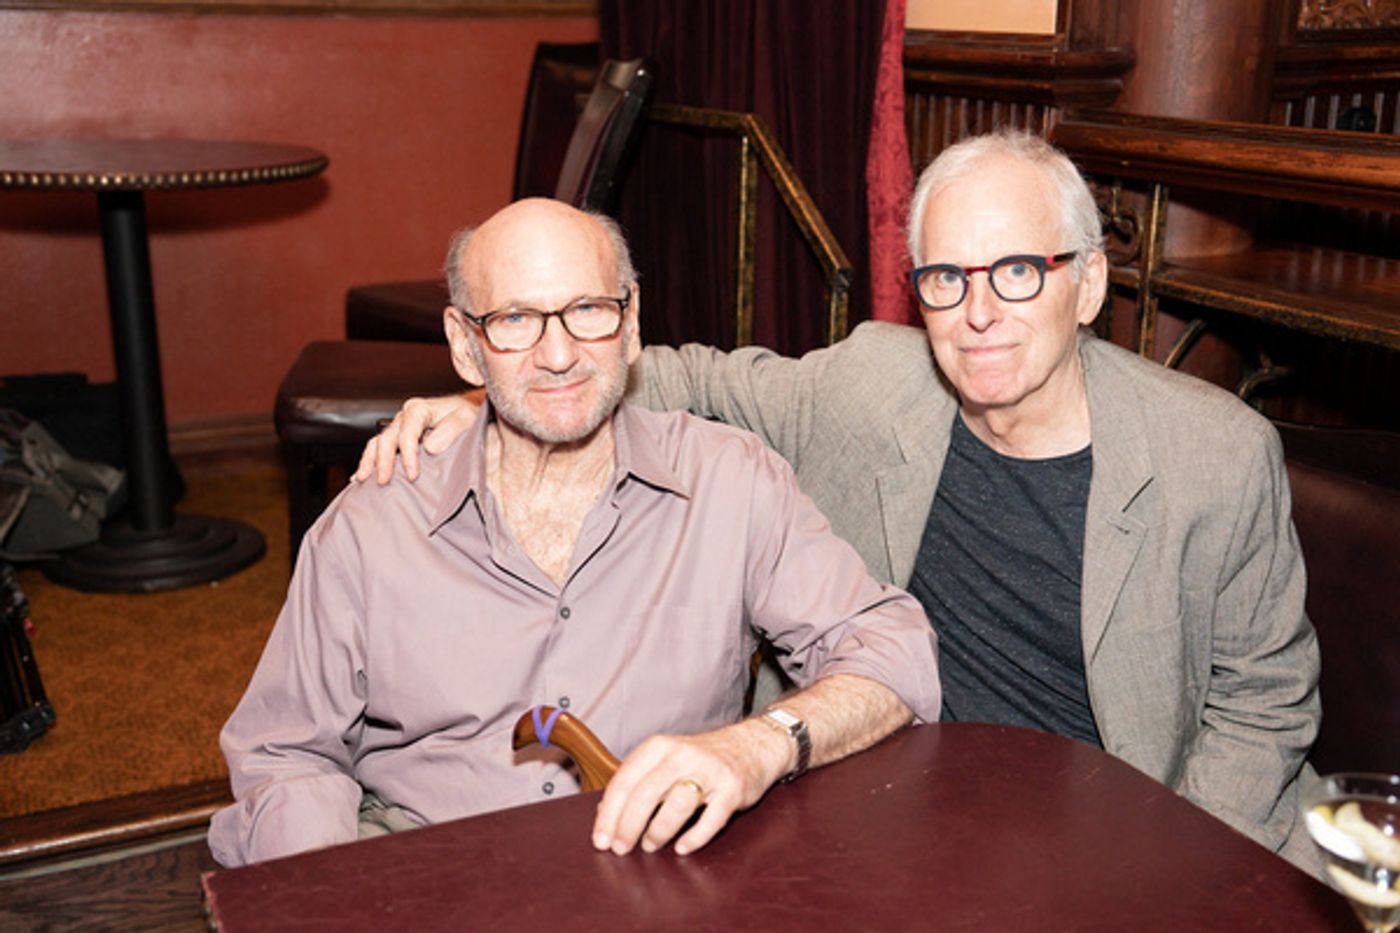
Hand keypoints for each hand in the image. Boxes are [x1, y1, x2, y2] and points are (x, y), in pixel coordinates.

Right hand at [351, 392, 480, 484]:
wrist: (467, 413)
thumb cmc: (467, 415)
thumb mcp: (466, 418)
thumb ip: (451, 429)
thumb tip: (430, 447)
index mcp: (419, 410)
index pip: (407, 433)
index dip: (408, 455)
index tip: (412, 475)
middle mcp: (405, 417)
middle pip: (387, 438)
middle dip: (383, 460)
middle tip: (384, 481)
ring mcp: (398, 427)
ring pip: (377, 442)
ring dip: (370, 461)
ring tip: (363, 479)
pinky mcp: (397, 438)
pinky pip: (378, 448)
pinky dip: (369, 462)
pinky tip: (361, 477)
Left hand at [591, 719, 791, 856]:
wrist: (751, 746)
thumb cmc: (700, 759)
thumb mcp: (665, 760)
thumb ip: (637, 782)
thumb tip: (605, 813)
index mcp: (659, 747)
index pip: (625, 781)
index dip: (609, 814)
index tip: (600, 840)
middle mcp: (682, 755)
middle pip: (646, 793)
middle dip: (628, 826)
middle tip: (620, 849)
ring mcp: (710, 771)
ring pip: (677, 804)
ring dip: (658, 831)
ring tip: (650, 846)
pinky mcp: (733, 789)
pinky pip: (711, 818)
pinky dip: (695, 837)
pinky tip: (682, 848)